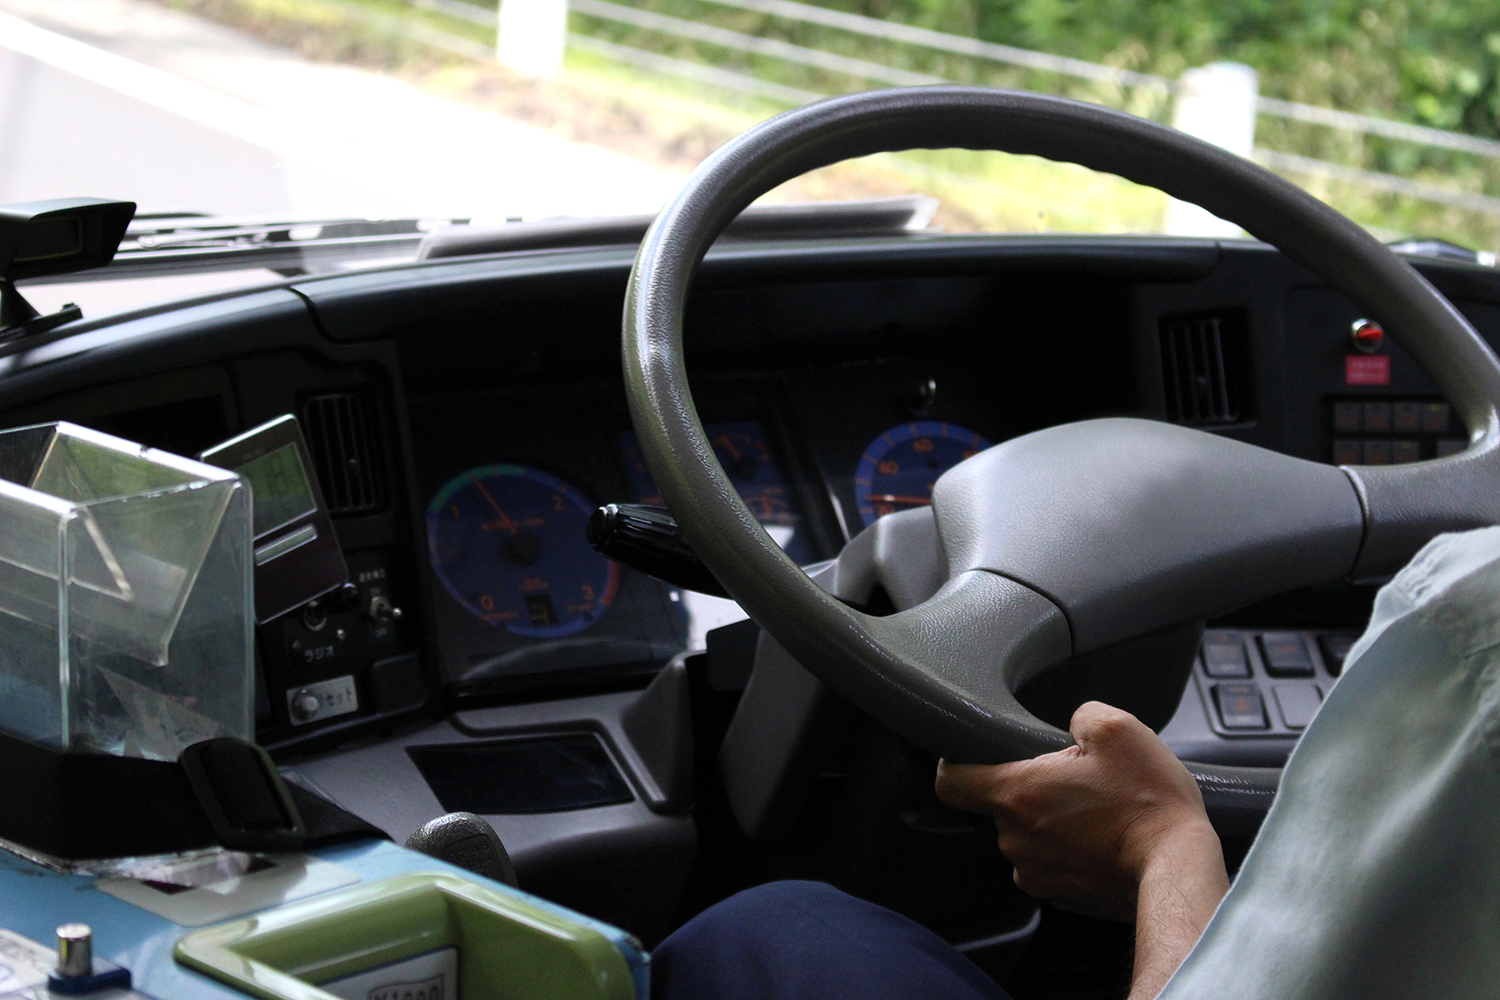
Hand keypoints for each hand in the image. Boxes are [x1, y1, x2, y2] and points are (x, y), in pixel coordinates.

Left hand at [935, 701, 1223, 921]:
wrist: (1179, 867)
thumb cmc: (1148, 801)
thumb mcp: (1118, 729)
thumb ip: (1081, 714)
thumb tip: (1076, 722)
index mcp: (1016, 794)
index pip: (950, 781)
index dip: (956, 763)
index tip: (975, 754)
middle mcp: (1015, 839)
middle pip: (997, 804)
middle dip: (1028, 787)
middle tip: (1071, 777)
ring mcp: (1037, 872)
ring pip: (1026, 834)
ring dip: (1050, 820)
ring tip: (1094, 809)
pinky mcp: (1062, 895)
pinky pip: (1051, 862)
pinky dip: (1069, 849)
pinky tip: (1102, 837)